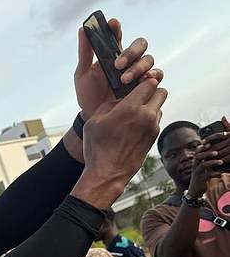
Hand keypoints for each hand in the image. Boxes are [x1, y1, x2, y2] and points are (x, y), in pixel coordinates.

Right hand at [72, 79, 167, 208]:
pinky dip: (148, 121)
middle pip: (161, 92)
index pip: (149, 83)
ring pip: (160, 108)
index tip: (134, 86)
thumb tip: (119, 100)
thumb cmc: (98, 148)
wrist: (107, 174)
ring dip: (150, 107)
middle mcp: (146, 116)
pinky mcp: (153, 139)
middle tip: (138, 97)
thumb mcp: (95, 121)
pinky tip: (133, 128)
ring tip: (134, 115)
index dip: (142, 82)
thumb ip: (109, 105)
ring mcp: (152, 128)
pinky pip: (156, 122)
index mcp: (130, 108)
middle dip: (151, 92)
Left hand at [74, 17, 162, 119]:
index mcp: (112, 53)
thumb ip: (85, 52)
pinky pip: (156, 76)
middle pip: (140, 45)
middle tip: (117, 65)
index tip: (112, 24)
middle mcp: (128, 60)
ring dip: (138, 67)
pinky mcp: (145, 85)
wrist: (94, 117)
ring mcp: (138, 72)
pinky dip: (152, 76)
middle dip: (131, 52)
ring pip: (148, 60)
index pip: (117, 35)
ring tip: (124, 80)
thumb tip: (83, 28)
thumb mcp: (82, 73)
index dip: (116, 28)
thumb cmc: (88, 94)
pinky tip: (144, 81)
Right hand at [186, 140, 228, 196]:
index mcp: (196, 160)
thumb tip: (219, 148)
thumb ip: (208, 158)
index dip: (205, 145)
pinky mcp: (199, 180)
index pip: (199, 150)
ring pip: (203, 165)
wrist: (195, 189)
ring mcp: (197, 172)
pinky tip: (220, 174)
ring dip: (212, 162)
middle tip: (217, 152)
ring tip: (221, 162)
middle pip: (199, 156)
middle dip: (208, 153)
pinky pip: (206, 175)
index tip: (212, 143)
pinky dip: (214, 174)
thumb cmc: (202, 175)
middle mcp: (195, 165)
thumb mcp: (204, 165)